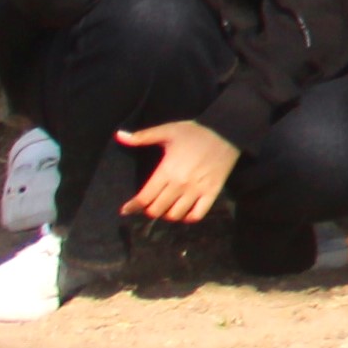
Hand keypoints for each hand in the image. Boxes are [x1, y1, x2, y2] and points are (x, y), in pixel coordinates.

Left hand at [112, 117, 238, 223]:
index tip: (126, 210)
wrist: (228, 131)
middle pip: (157, 210)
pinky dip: (188, 218)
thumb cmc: (195, 132)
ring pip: (175, 215)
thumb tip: (119, 135)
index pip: (144, 198)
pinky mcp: (212, 192)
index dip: (132, 206)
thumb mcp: (167, 130)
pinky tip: (184, 212)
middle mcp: (180, 184)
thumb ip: (142, 136)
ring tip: (166, 207)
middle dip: (149, 210)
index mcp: (167, 171)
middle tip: (149, 205)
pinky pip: (197, 214)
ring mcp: (197, 190)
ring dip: (167, 214)